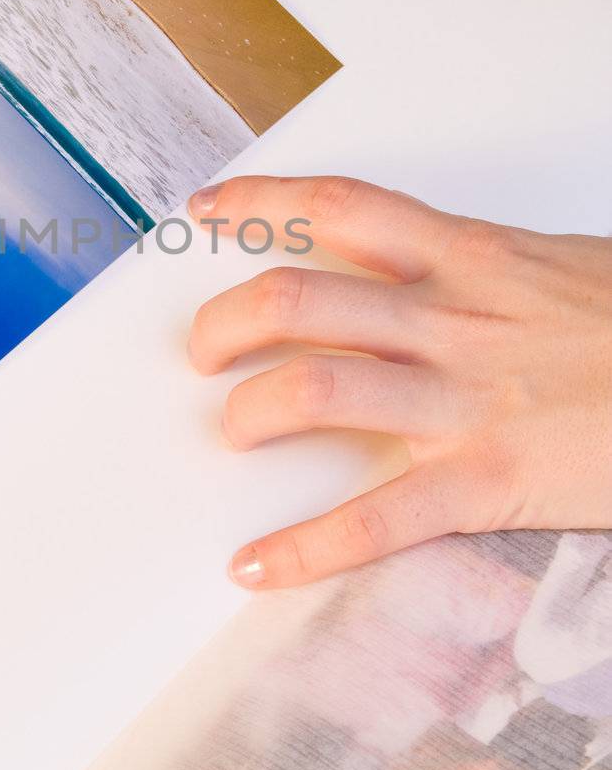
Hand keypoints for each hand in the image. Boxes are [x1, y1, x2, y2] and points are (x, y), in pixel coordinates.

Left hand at [187, 175, 611, 589]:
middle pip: (298, 298)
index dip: (260, 203)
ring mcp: (465, 399)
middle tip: (203, 350)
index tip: (205, 212)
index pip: (340, 208)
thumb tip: (432, 266)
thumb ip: (489, 268)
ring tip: (231, 429)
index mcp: (473, 257)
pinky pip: (376, 518)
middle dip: (226, 322)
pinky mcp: (488, 480)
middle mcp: (453, 318)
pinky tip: (255, 565)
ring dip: (249, 411)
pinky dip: (304, 547)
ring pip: (317, 387)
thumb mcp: (567, 269)